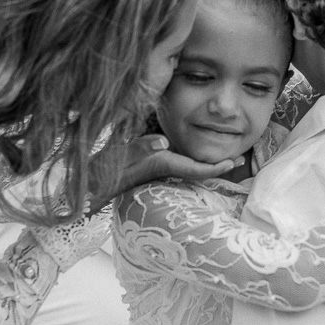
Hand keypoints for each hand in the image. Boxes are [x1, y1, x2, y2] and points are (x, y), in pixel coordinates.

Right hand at [89, 134, 240, 208]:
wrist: (84, 183)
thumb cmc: (101, 171)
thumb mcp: (118, 156)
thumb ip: (139, 147)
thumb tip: (163, 142)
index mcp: (161, 165)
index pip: (196, 169)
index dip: (216, 167)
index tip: (235, 162)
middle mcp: (162, 167)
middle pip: (198, 169)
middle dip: (218, 165)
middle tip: (240, 157)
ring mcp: (155, 166)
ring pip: (188, 164)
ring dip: (205, 160)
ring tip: (223, 152)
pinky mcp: (147, 163)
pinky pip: (176, 159)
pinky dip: (189, 154)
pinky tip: (189, 146)